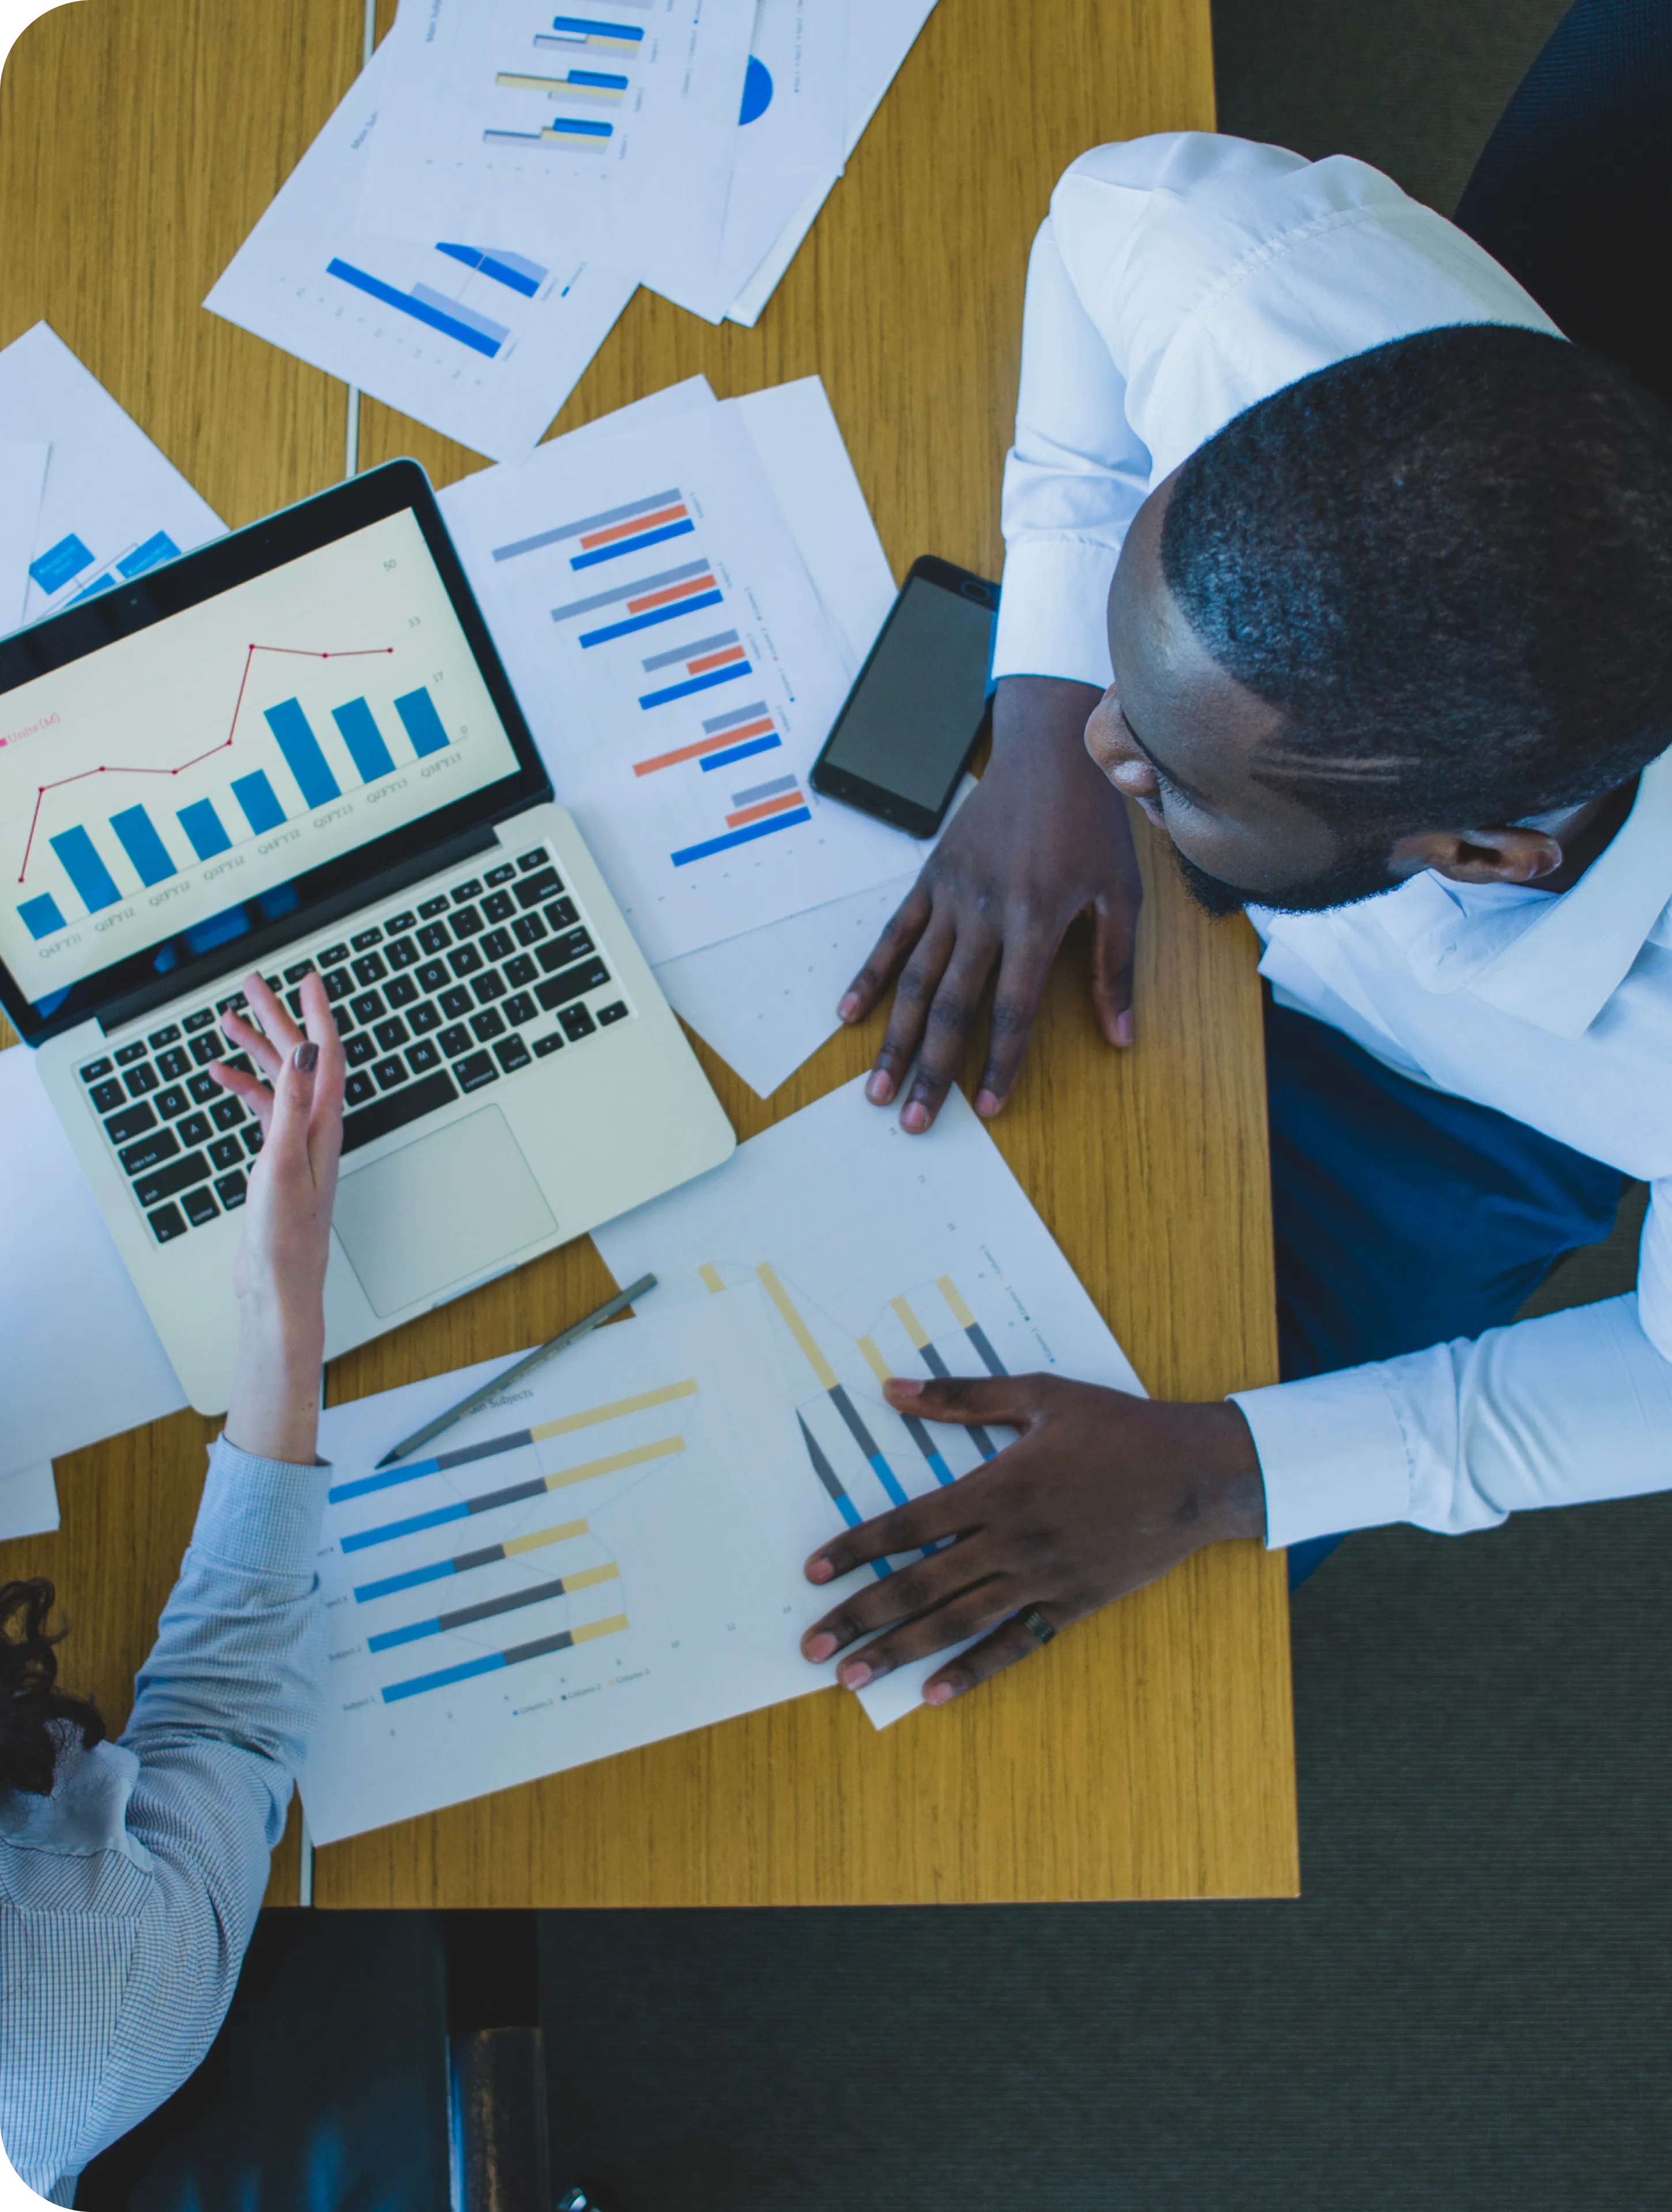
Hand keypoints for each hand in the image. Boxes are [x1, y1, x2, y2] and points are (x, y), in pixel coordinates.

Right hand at [212, 972, 345, 1462]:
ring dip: (258, 1051)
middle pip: (301, 1062)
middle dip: (279, 1020)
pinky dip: (244, 1090)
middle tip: (254, 986)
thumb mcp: (283, 1163)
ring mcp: (297, 1145)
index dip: (316, 1015)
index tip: (308, 979)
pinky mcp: (278, 1163)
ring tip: (230, 1020)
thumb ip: (293, 1105)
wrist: (278, 1287)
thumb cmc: (285, 1238)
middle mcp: (316, 1130)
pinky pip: (263, 1112)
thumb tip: (304, 1053)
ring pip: (279, 1083)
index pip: (326, 1057)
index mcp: (324, 1126)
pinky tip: (221, 1076)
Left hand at [800, 1374, 1264, 1704]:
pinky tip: (934, 1694)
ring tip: (853, 1676)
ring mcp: (1041, 1579)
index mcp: (997, 1487)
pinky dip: (973, 1671)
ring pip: (957, 1621)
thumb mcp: (1040, 1395)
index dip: (856, 1549)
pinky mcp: (1072, 1605)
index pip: (908, 1525)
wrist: (1197, 1473)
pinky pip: (1015, 1646)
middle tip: (812, 1646)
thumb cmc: (1119, 1427)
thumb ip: (963, 1396)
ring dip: (900, 1651)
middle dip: (860, 1616)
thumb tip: (892, 1388)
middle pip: (920, 1584)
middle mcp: (1011, 1540)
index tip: (813, 1573)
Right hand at [837, 675, 1141, 1131]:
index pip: (1012, 1010)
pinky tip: (850, 1014)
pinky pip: (893, 935)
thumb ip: (1115, 968)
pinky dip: (870, 976)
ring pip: (913, 979)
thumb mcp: (1122, 894)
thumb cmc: (1092, 825)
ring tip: (877, 1088)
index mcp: (1035, 920)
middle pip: (950, 1007)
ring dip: (893, 1039)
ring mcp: (949, 895)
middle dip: (930, 1070)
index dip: (999, 1064)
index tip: (988, 1108)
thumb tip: (1121, 1036)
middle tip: (913, 1121)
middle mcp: (984, 913)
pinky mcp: (929, 879)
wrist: (1049, 752)